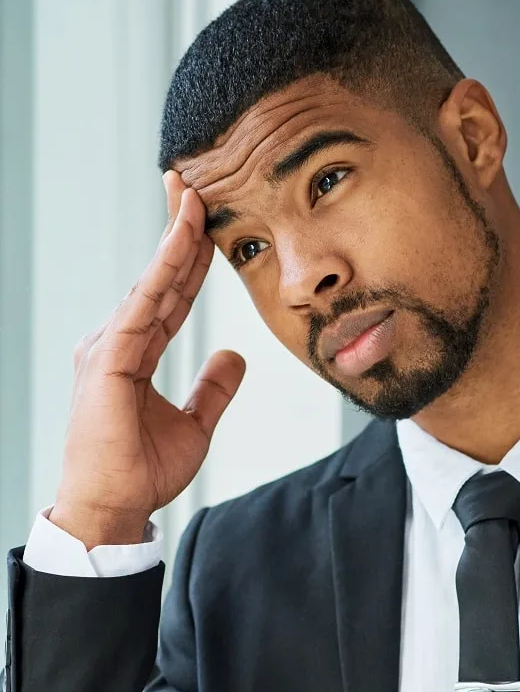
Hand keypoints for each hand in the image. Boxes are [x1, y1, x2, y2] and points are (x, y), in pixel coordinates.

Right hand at [51, 171, 245, 548]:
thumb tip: (235, 356)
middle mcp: (121, 340)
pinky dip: (164, 269)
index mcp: (138, 350)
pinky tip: (181, 238)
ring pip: (153, 281)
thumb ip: (213, 387)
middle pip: (160, 276)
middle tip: (194, 184)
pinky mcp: (111, 358)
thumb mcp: (195, 423)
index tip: (208, 222)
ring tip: (192, 195)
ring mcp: (112, 346)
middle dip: (179, 230)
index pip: (172, 293)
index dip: (191, 258)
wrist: (114, 507)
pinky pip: (146, 304)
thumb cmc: (142, 469)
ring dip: (174, 237)